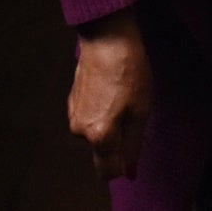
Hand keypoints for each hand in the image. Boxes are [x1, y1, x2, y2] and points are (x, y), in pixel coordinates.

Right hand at [69, 13, 152, 179]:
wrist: (107, 38)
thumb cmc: (129, 72)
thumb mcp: (141, 111)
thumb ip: (133, 145)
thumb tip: (129, 172)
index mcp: (99, 135)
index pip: (106, 171)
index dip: (122, 167)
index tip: (133, 152)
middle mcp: (80, 130)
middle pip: (102, 150)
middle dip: (118, 140)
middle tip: (133, 112)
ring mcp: (72, 114)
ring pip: (95, 132)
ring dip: (109, 123)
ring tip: (122, 96)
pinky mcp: (71, 100)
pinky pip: (89, 117)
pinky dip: (100, 110)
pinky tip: (110, 89)